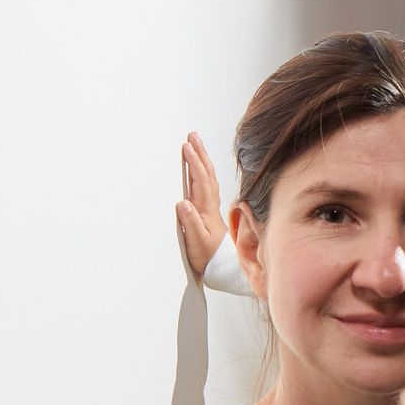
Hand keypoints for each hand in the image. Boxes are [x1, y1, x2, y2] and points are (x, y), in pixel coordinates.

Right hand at [175, 131, 227, 274]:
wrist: (222, 268)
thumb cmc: (207, 257)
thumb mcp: (196, 242)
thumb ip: (191, 223)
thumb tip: (183, 203)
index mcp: (205, 210)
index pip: (200, 181)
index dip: (194, 163)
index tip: (187, 146)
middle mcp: (209, 206)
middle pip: (206, 175)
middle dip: (200, 154)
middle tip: (193, 136)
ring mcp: (210, 208)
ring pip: (208, 179)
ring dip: (202, 160)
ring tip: (196, 145)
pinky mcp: (209, 212)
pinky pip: (207, 186)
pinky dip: (203, 173)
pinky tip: (201, 169)